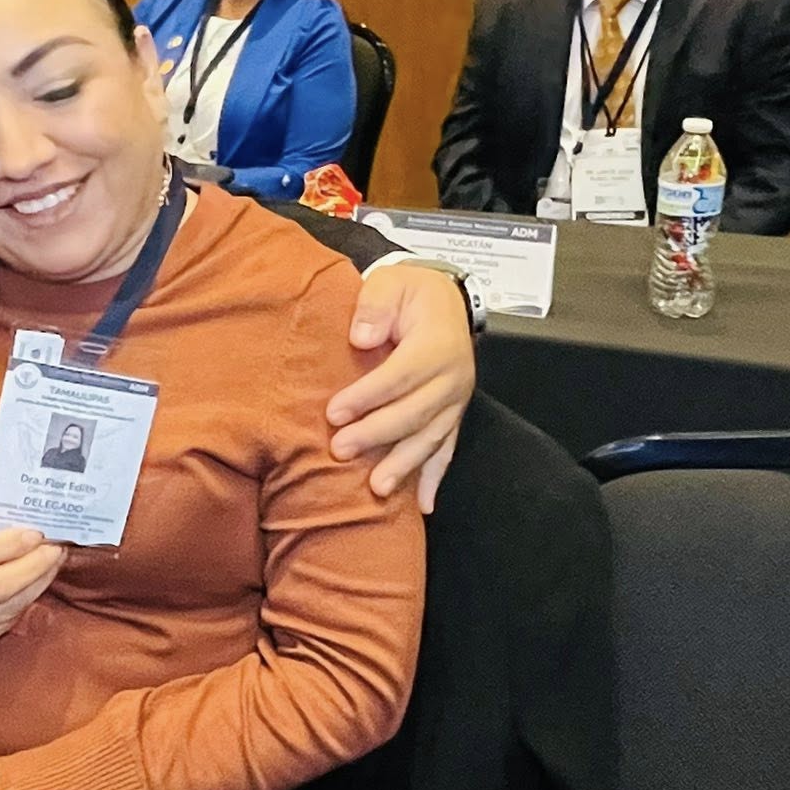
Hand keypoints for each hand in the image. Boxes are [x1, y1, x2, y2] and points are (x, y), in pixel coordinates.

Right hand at [0, 526, 63, 651]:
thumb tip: (31, 530)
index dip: (10, 545)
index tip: (37, 534)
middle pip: (0, 586)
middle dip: (35, 565)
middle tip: (56, 548)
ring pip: (11, 606)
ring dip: (38, 582)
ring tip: (53, 561)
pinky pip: (9, 619)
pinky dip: (27, 599)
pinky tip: (35, 582)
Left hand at [327, 265, 475, 512]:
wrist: (446, 299)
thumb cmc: (411, 293)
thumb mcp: (391, 283)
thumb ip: (374, 306)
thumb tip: (360, 337)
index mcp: (437, 344)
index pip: (400, 375)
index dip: (367, 396)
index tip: (334, 412)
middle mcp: (452, 377)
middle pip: (414, 412)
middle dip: (377, 435)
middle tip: (340, 450)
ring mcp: (455, 401)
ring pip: (431, 438)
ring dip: (404, 465)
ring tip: (377, 488)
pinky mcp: (452, 415)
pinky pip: (446, 450)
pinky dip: (434, 478)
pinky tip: (422, 506)